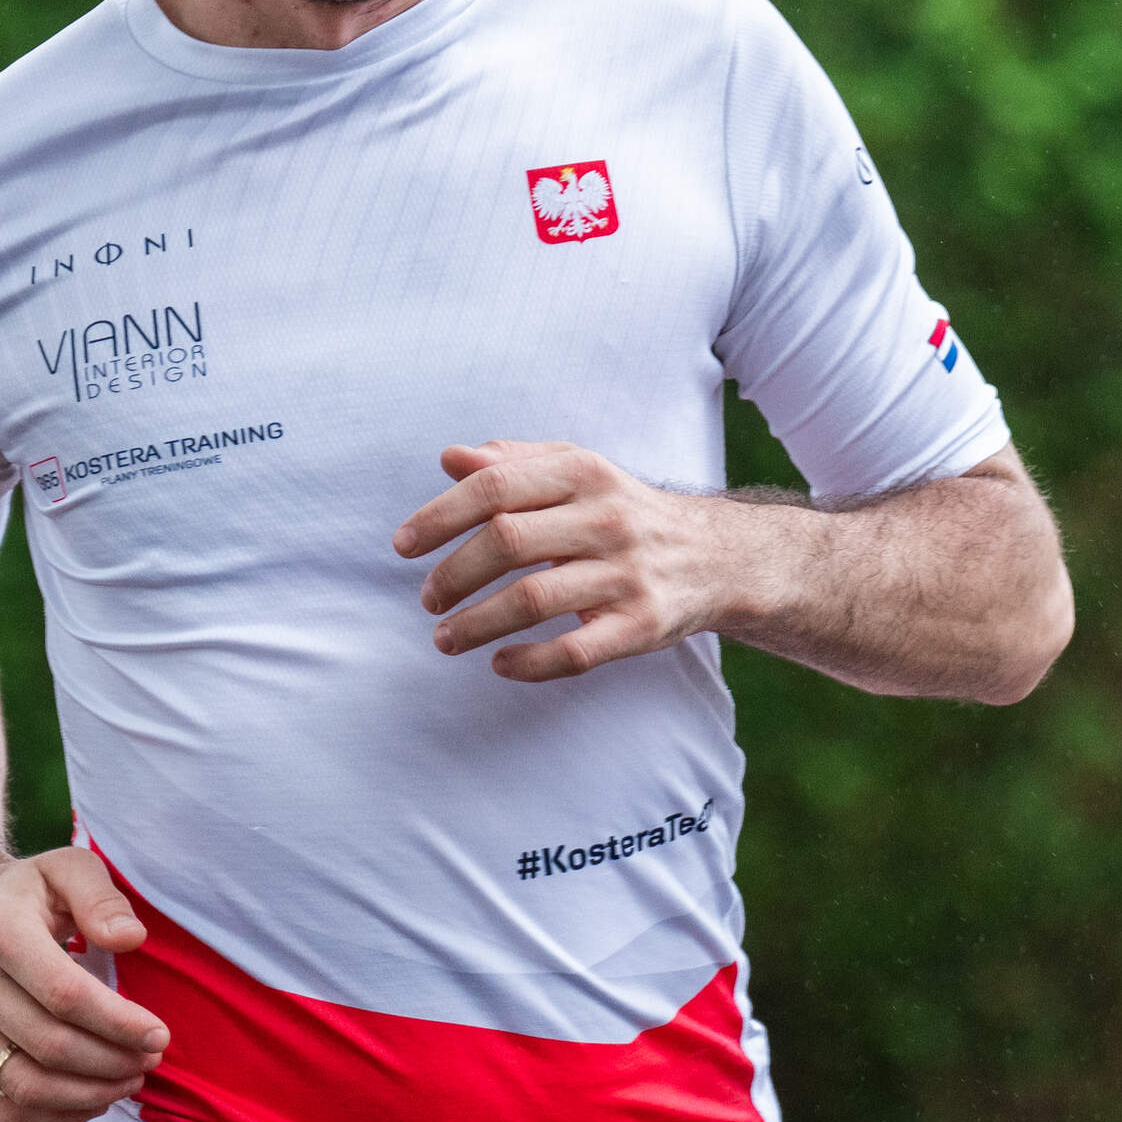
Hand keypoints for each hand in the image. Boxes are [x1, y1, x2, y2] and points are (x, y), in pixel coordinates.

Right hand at [0, 844, 170, 1121]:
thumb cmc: (25, 893)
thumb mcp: (66, 868)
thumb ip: (102, 898)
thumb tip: (131, 938)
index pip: (65, 995)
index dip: (119, 1024)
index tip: (160, 1035)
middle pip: (52, 1046)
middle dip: (115, 1062)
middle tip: (152, 1059)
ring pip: (28, 1088)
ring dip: (91, 1095)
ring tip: (129, 1080)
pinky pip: (5, 1113)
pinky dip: (57, 1119)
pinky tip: (93, 1099)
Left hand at [392, 440, 759, 681]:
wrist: (718, 557)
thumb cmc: (625, 512)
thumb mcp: (578, 471)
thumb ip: (514, 463)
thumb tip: (450, 458)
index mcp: (583, 472)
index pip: (494, 487)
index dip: (440, 516)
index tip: (403, 546)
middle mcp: (606, 518)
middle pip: (507, 541)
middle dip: (453, 574)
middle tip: (428, 599)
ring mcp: (626, 574)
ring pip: (533, 600)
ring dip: (476, 624)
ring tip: (445, 639)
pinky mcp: (642, 625)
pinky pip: (575, 651)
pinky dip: (529, 662)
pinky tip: (500, 664)